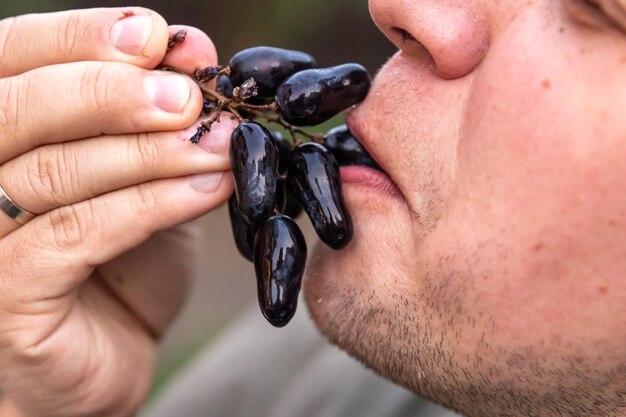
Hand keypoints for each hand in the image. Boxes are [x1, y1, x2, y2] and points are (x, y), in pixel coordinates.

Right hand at [0, 8, 234, 416]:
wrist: (106, 351)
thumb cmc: (122, 260)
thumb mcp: (142, 176)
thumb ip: (158, 119)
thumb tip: (191, 48)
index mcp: (0, 136)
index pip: (11, 61)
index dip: (78, 38)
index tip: (154, 34)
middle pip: (17, 110)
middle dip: (110, 92)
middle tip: (187, 96)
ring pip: (53, 173)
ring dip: (148, 151)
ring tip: (217, 143)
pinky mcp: (9, 296)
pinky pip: (76, 234)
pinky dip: (151, 204)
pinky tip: (209, 189)